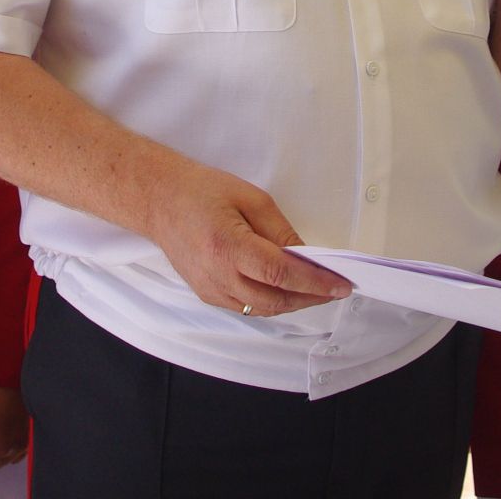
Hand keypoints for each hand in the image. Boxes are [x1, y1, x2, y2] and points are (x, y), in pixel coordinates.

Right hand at [144, 163, 350, 316]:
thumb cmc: (201, 191)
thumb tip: (308, 257)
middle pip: (275, 300)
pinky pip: (246, 307)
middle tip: (335, 288)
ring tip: (316, 290)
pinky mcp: (207, 294)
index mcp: (229, 246)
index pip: (282, 274)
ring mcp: (210, 290)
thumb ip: (281, 231)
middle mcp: (218, 275)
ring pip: (262, 309)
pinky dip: (271, 302)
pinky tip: (286, 290)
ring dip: (293, 303)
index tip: (342, 285)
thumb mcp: (251, 199)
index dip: (316, 283)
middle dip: (311, 297)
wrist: (159, 200)